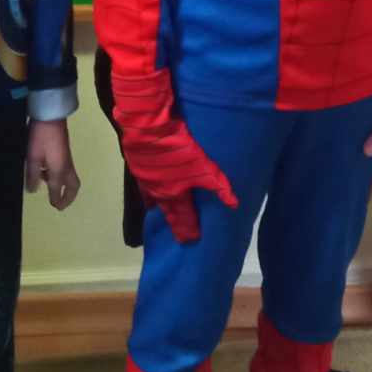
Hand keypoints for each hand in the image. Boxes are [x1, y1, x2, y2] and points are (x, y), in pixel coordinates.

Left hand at [24, 120, 81, 210]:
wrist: (50, 117)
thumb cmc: (40, 138)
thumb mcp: (32, 157)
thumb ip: (32, 175)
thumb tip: (33, 190)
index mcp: (59, 170)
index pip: (58, 190)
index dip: (56, 200)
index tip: (54, 206)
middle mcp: (66, 167)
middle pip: (74, 186)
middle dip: (69, 197)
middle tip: (60, 205)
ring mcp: (67, 159)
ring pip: (71, 178)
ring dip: (64, 187)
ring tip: (50, 188)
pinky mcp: (65, 152)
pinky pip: (67, 170)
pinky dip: (61, 177)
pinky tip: (46, 172)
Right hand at [120, 121, 235, 244]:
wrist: (148, 130)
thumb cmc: (179, 149)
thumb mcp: (204, 166)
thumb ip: (219, 185)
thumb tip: (234, 205)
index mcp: (175, 195)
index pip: (184, 218)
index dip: (189, 229)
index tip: (192, 241)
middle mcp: (160, 194)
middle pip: (169, 214)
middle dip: (176, 226)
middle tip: (180, 239)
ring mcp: (146, 183)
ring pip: (154, 203)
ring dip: (162, 212)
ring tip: (164, 220)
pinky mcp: (138, 170)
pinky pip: (144, 190)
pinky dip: (148, 198)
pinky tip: (150, 198)